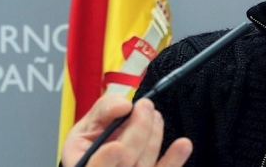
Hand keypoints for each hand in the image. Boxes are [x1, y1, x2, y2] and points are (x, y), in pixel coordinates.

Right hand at [61, 95, 191, 166]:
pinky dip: (174, 159)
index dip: (105, 162)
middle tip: (144, 107)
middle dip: (137, 132)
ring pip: (144, 164)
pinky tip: (183, 145)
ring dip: (154, 136)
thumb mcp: (87, 124)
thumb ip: (103, 111)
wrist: (104, 159)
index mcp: (82, 164)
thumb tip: (123, 105)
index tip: (117, 147)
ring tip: (155, 116)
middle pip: (125, 162)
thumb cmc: (93, 144)